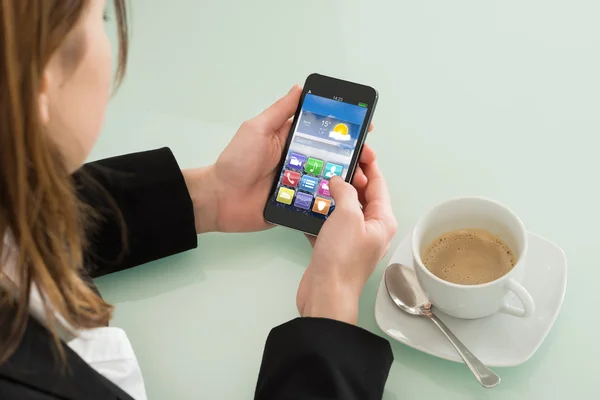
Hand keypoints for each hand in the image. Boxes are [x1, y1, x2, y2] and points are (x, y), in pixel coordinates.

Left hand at [184, 85, 374, 232]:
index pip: (323, 131)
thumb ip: (279, 111)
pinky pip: (320, 202)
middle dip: (353, 155)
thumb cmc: (235, 162)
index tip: (364, 126)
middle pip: (333, 157)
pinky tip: (347, 200)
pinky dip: (333, 202)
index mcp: (291, 140)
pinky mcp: (298, 204)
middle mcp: (299, 161)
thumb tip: (299, 88)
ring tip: (361, 179)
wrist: (221, 199)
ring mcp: (300, 183)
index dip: (343, 129)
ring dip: (347, 178)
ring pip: (331, 180)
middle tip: (367, 156)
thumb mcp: (257, 129)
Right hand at [296, 161, 396, 324]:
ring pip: (344, 209)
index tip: (360, 149)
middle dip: (350, 177)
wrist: (325, 294)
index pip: (378, 184)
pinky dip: (321, 214)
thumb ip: (345, 192)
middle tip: (335, 163)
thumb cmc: (342, 260)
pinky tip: (310, 206)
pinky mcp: (335, 249)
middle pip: (362, 195)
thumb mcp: (347, 216)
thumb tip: (339, 181)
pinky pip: (330, 224)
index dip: (369, 164)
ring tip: (321, 179)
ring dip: (333, 195)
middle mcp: (370, 229)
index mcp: (381, 220)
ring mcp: (352, 240)